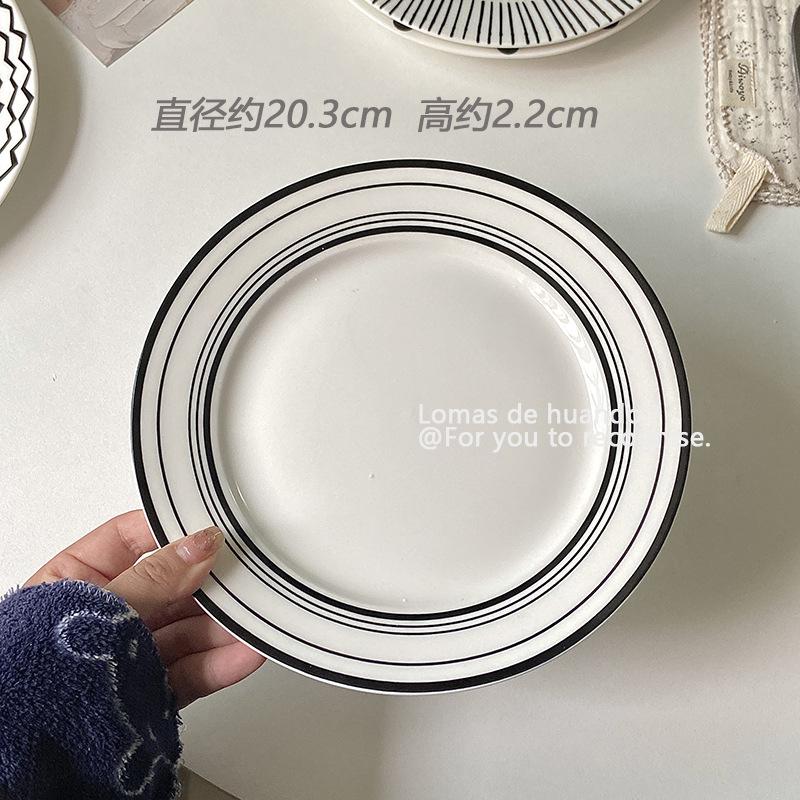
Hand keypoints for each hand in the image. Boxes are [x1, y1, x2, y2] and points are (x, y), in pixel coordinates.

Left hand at [26, 510, 264, 707]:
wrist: (28, 749)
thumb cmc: (32, 671)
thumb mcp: (98, 609)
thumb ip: (153, 578)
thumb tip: (199, 544)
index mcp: (78, 580)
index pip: (132, 539)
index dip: (172, 530)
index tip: (212, 527)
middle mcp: (108, 613)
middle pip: (172, 586)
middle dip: (211, 583)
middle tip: (246, 573)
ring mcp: (130, 654)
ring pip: (187, 629)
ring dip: (224, 625)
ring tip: (255, 617)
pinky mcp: (149, 692)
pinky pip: (191, 671)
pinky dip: (221, 662)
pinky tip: (245, 652)